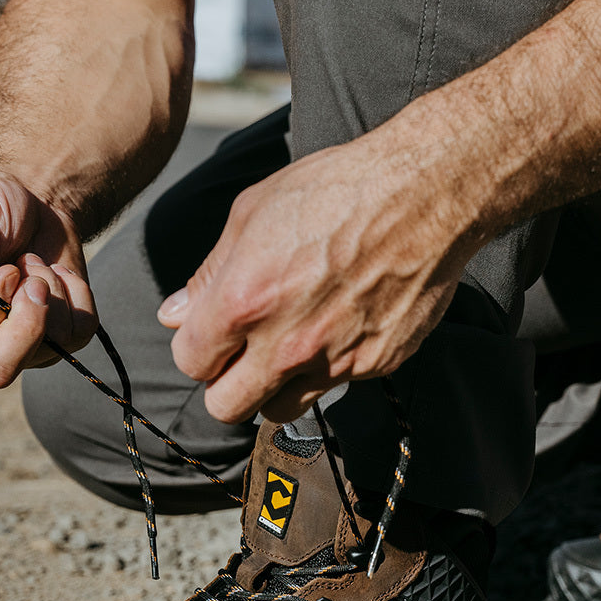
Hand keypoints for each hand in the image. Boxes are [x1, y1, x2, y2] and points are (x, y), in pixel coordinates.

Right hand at [0, 171, 96, 387]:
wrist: (30, 206)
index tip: (7, 268)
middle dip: (26, 327)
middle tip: (35, 281)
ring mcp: (10, 348)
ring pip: (45, 351)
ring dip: (50, 294)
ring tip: (33, 262)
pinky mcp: (51, 343)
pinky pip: (76, 336)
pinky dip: (76, 297)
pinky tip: (56, 273)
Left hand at [159, 130, 477, 422]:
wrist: (426, 194)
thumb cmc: (337, 190)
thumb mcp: (253, 213)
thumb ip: (208, 276)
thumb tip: (174, 316)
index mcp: (244, 302)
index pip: (191, 364)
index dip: (198, 349)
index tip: (212, 335)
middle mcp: (285, 344)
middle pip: (226, 408)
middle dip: (226, 384)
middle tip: (242, 354)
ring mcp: (333, 361)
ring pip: (279, 410)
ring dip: (274, 388)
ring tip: (289, 348)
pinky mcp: (374, 366)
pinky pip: (335, 386)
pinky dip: (329, 366)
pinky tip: (341, 323)